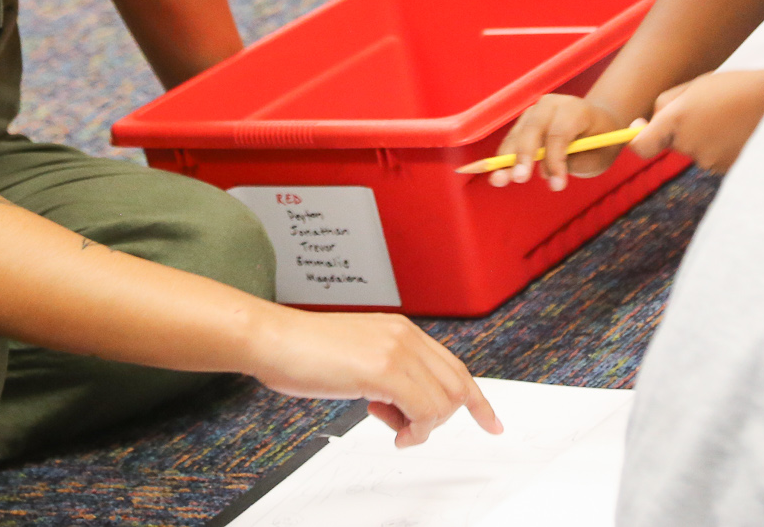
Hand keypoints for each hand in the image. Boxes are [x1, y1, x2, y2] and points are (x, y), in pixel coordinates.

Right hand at [247, 310, 501, 447]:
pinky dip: (416, 430)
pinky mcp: (385, 369)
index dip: (475, 398)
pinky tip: (395, 432)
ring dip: (424, 427)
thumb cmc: (302, 351)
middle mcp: (406, 336)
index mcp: (401, 330)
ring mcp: (397, 350)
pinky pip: (424, 409)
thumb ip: (386, 375)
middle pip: (458, 384)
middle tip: (418, 434)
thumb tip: (402, 407)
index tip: (490, 421)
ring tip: (392, 427)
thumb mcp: (356, 359)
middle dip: (450, 418)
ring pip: (444, 401)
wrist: (273, 339)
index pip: (453, 365)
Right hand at [488, 93, 629, 189]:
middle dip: (525, 154)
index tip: (556, 185)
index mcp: (577, 109)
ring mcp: (535, 111)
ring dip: (509, 158)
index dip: (556, 159)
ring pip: (519, 133)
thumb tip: (546, 173)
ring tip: (500, 180)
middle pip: (533, 128)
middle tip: (520, 178)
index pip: (560, 132)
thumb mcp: (598, 156)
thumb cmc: (599, 142)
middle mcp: (552, 104)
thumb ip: (576, 163)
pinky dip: (505, 156)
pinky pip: (512, 139)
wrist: (597, 123)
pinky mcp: (525, 121)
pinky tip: (498, 173)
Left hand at [630, 66, 763, 171]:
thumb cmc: (736, 88)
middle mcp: (691, 145)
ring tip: (730, 115)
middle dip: (683, 127)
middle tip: (709, 106)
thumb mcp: (696, 86)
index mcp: (677, 120)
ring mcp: (710, 161)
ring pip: (697, 149)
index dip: (638, 138)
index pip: (642, 146)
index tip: (641, 126)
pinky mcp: (728, 171)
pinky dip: (723, 146)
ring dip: (706, 136)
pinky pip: (715, 157)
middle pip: (675, 142)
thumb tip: (645, 124)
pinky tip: (739, 129)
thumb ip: (666, 105)